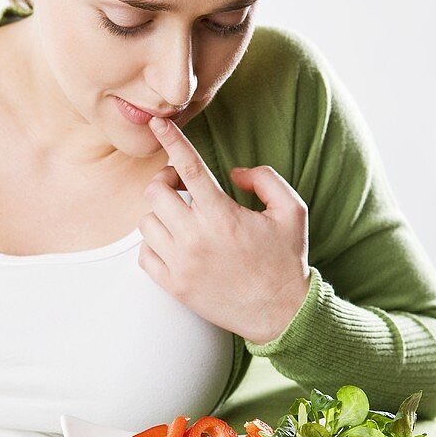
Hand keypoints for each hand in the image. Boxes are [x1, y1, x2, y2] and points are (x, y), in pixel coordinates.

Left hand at [138, 116, 310, 343]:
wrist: (280, 313)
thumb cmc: (286, 260)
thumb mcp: (292, 211)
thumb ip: (265, 179)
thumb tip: (234, 172)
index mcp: (223, 215)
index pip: (188, 167)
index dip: (171, 140)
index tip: (157, 123)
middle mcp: (196, 238)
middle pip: (155, 192)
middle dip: (166, 181)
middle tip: (181, 187)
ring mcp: (181, 264)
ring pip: (146, 222)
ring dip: (160, 214)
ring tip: (181, 218)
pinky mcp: (173, 286)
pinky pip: (144, 254)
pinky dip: (153, 243)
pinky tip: (173, 243)